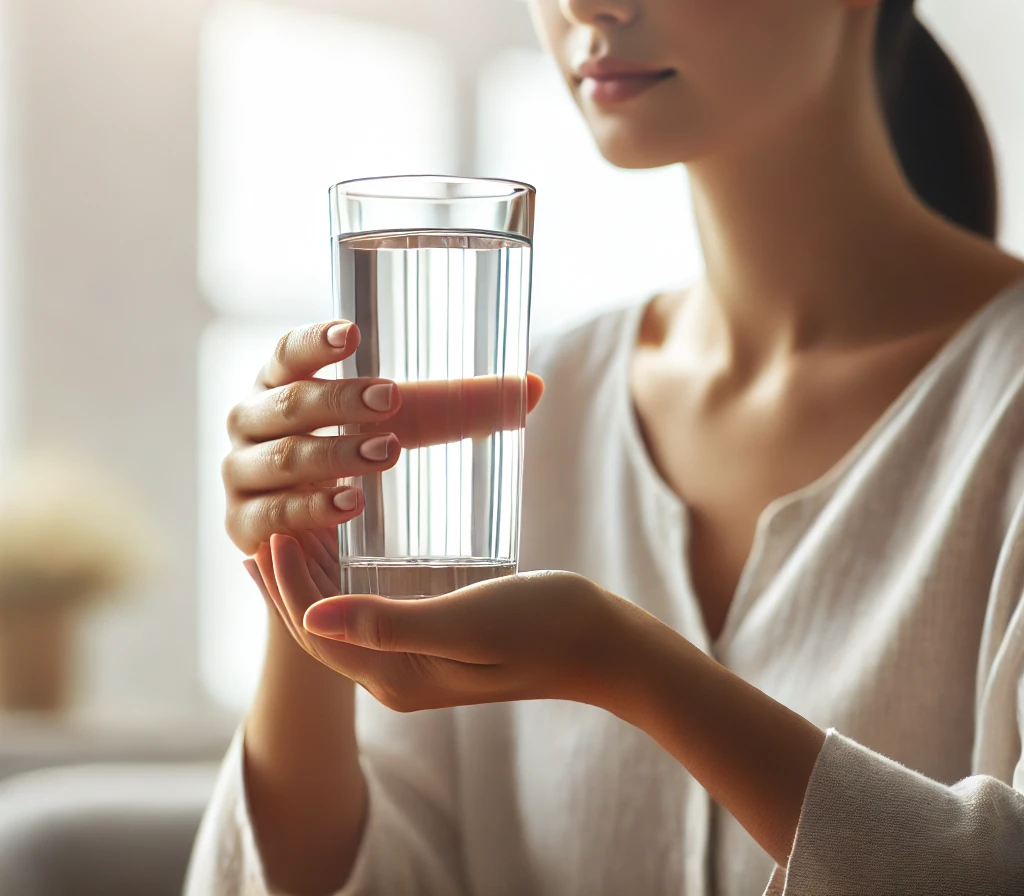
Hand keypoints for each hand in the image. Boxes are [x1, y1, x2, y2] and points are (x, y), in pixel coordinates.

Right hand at [222, 319, 544, 555]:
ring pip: (282, 458)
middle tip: (391, 399)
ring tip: (387, 453)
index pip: (287, 353)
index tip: (351, 333)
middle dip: (339, 399)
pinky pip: (272, 515)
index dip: (313, 341)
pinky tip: (350, 504)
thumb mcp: (407, 427)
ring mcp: (240, 474)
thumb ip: (461, 407)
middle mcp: (252, 421)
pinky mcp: (242, 526)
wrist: (319, 548)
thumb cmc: (362, 461)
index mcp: (282, 383)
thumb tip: (532, 387)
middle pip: (287, 403)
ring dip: (334, 454)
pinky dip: (311, 508)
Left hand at [244, 535, 643, 713]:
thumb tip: (309, 620)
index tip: (272, 535)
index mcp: (398, 677)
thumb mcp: (465, 622)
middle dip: (287, 586)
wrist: (601, 644)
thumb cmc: (543, 626)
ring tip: (291, 539)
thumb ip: (390, 623)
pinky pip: (374, 613)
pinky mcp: (439, 642)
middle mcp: (399, 677)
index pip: (317, 635)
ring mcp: (419, 662)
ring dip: (313, 583)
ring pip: (345, 622)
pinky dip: (348, 584)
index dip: (285, 589)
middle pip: (322, 632)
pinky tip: (350, 554)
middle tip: (264, 531)